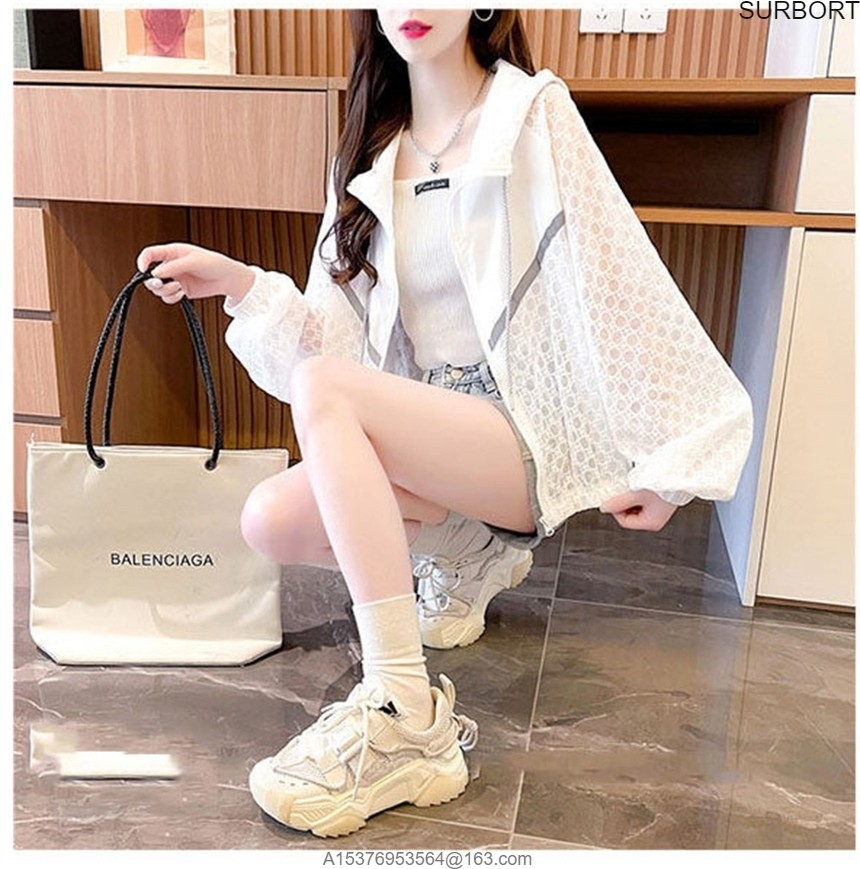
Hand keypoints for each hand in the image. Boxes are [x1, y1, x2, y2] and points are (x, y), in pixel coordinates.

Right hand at [136, 242, 255, 304]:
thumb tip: (155, 273)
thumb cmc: (214, 263)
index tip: (143, 270)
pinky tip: (182, 294)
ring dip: (166, 290)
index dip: (143, 261)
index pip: (150, 254)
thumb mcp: (193, 261)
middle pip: (150, 275)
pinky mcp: (181, 291)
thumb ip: (174, 267)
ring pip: (158, 289)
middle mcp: (171, 266)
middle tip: (161, 284)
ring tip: (179, 288)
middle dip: (153, 282)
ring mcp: (175, 279)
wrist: (228, 279)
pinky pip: (168, 297)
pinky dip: (172, 298)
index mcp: (172, 253)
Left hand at [599, 489, 677, 531]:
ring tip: (634, 486)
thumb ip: (618, 502)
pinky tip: (639, 484)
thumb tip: (604, 508)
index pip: (625, 522)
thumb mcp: (636, 493)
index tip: (614, 498)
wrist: (679, 470)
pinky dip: (637, 492)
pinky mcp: (659, 500)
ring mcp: (658, 509)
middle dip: (624, 503)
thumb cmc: (663, 483)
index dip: (617, 510)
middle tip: (625, 490)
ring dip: (630, 496)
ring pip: (634, 506)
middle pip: (629, 515)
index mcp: (652, 523)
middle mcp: (656, 518)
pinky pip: (642, 499)